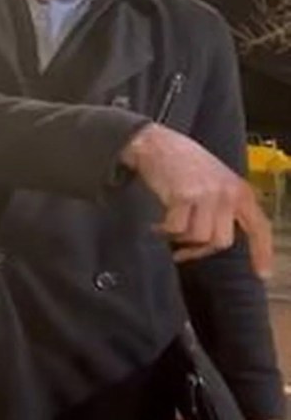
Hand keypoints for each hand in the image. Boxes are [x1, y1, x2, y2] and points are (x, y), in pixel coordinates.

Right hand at [120, 124, 272, 278]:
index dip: (262, 252)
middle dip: (198, 248)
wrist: (157, 144)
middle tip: (181, 247)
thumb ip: (222, 208)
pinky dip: (163, 231)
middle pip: (221, 241)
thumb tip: (212, 243)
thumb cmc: (183, 165)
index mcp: (239, 190)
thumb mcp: (215, 183)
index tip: (263, 275)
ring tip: (167, 226)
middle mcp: (228, 193)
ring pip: (198, 238)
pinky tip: (156, 223)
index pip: (258, 226)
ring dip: (179, 238)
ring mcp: (208, 194)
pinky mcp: (185, 196)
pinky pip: (176, 230)